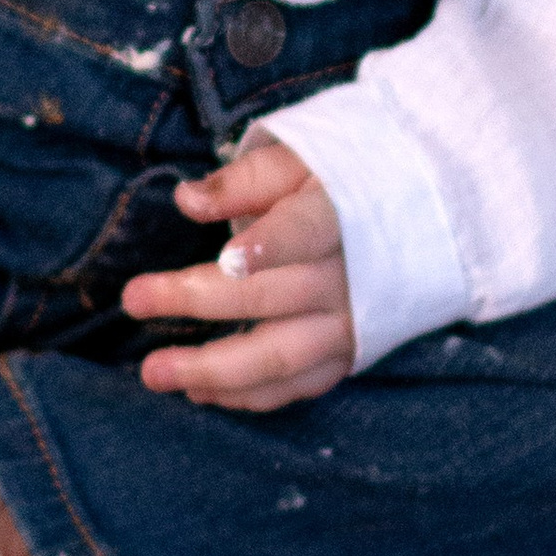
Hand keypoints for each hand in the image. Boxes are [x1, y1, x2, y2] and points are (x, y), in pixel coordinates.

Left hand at [123, 135, 354, 412]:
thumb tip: (188, 199)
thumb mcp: (304, 160)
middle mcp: (350, 278)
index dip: (270, 247)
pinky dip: (249, 395)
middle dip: (199, 302)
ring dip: (215, 370)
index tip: (227, 259)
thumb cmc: (344, 184)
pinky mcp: (349, 355)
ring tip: (155, 372)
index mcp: (341, 217)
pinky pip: (296, 386)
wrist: (422, 219)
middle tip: (133, 299)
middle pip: (272, 296)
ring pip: (281, 357)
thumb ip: (247, 180)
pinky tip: (199, 391)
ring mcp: (351, 324)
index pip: (306, 232)